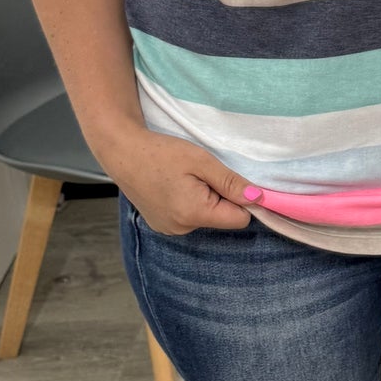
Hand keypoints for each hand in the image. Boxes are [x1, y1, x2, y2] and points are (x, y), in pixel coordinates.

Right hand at [104, 125, 258, 235]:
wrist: (122, 151)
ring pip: (206, 218)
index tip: (231, 181)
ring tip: (183, 179)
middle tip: (200, 174)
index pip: (239, 219)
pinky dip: (189, 203)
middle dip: (220, 198)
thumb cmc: (161, 152)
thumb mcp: (202, 161)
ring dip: (204, 200)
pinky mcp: (161, 225)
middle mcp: (182, 228)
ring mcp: (169, 229)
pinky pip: (189, 218)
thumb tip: (258, 198)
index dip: (242, 200)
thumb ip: (231, 182)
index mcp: (195, 214)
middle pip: (222, 218)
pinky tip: (173, 186)